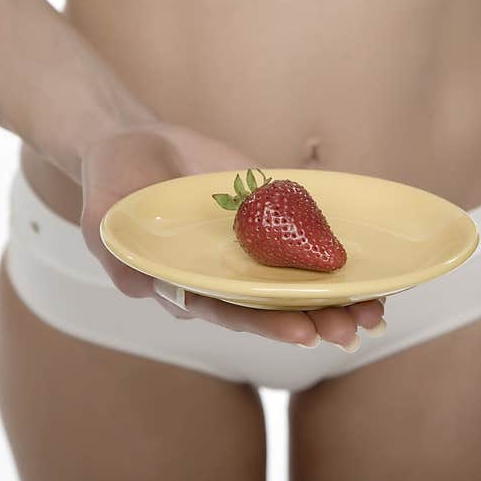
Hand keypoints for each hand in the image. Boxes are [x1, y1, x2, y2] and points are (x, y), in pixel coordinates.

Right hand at [79, 123, 384, 348]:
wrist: (138, 145)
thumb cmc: (114, 184)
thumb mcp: (105, 217)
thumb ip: (117, 255)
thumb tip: (139, 289)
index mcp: (191, 286)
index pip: (232, 313)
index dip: (267, 326)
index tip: (304, 334)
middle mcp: (227, 275)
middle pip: (274, 305)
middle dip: (315, 319)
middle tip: (352, 331)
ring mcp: (252, 248)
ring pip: (298, 278)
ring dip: (336, 297)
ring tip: (375, 310)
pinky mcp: (271, 216)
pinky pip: (307, 235)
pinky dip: (337, 250)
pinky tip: (373, 262)